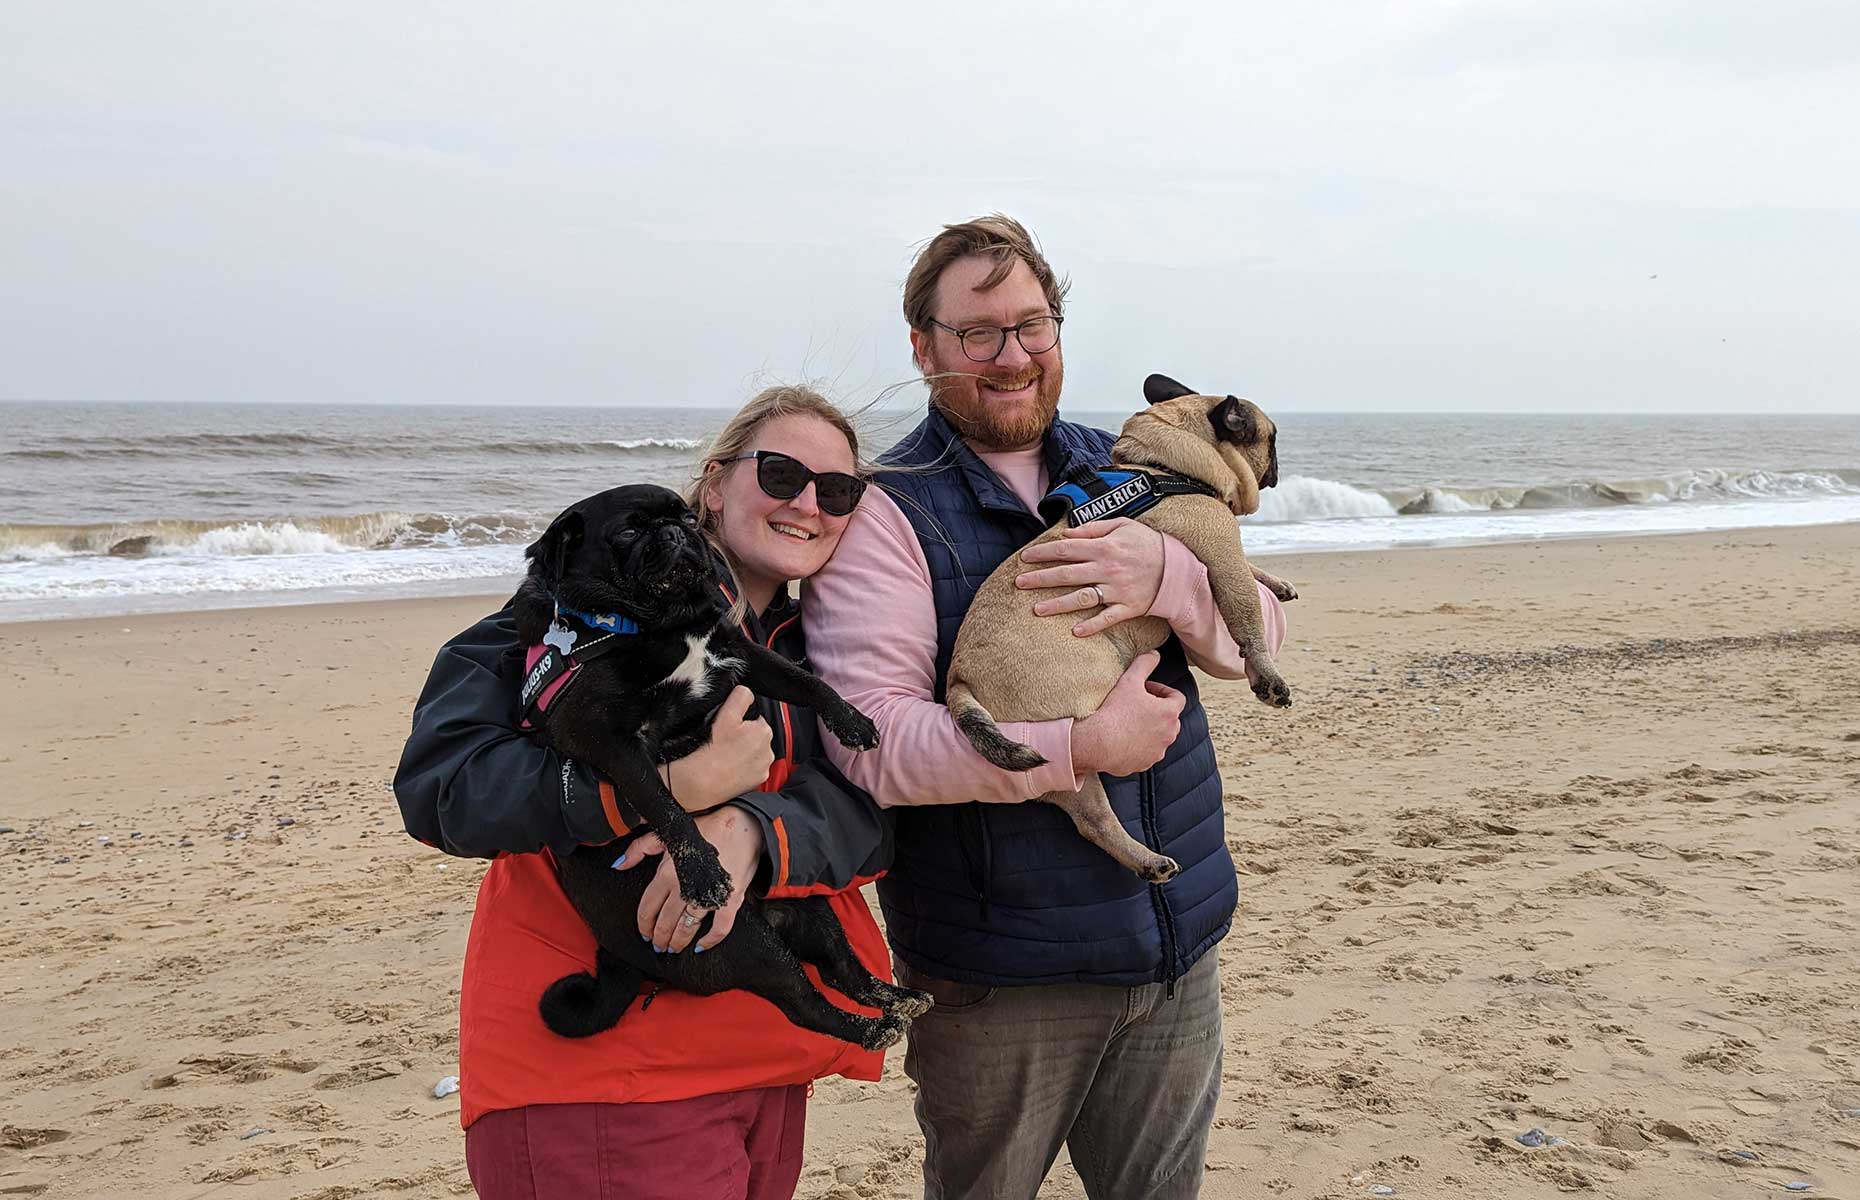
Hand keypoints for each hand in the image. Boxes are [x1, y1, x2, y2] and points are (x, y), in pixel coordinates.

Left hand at [617, 806, 764, 952]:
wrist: (742, 825)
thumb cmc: (705, 828)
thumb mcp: (666, 834)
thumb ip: (638, 849)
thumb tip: (618, 865)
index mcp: (667, 873)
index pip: (648, 908)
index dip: (644, 925)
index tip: (644, 933)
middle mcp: (685, 888)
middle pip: (665, 922)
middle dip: (659, 938)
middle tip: (658, 946)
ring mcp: (708, 896)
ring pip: (687, 928)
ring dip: (678, 942)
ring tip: (674, 948)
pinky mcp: (730, 900)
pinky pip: (720, 928)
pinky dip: (710, 940)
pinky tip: (701, 946)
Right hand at [662, 686, 773, 812]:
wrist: (701, 781)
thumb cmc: (711, 748)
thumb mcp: (725, 714)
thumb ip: (741, 697)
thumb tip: (748, 693)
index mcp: (764, 730)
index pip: (754, 718)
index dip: (740, 721)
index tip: (728, 728)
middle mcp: (768, 750)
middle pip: (756, 736)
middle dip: (743, 736)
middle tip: (724, 741)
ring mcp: (763, 768)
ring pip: (754, 753)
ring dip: (743, 752)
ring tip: (725, 755)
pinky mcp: (757, 781)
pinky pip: (752, 769)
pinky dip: (743, 767)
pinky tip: (729, 767)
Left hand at [1016, 518, 1164, 637]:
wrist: (1177, 567)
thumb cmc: (1147, 543)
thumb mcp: (1123, 525)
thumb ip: (1094, 528)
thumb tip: (1067, 533)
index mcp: (1104, 547)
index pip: (1066, 549)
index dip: (1043, 553)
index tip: (1024, 558)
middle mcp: (1107, 569)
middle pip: (1067, 574)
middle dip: (1040, 578)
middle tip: (1019, 583)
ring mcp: (1117, 590)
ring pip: (1081, 598)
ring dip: (1057, 605)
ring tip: (1036, 610)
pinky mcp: (1128, 607)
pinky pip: (1107, 619)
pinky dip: (1092, 626)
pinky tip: (1074, 631)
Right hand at [1069, 651, 1183, 776]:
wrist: (1097, 742)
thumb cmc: (1114, 712)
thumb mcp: (1129, 680)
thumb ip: (1145, 663)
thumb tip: (1154, 654)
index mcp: (1169, 712)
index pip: (1177, 698)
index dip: (1162, 690)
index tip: (1146, 689)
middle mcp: (1169, 733)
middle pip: (1169, 717)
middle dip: (1156, 709)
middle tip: (1136, 703)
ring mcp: (1158, 751)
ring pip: (1159, 736)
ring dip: (1149, 727)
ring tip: (1128, 721)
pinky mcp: (1145, 763)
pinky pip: (1147, 751)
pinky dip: (1139, 744)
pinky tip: (1123, 737)